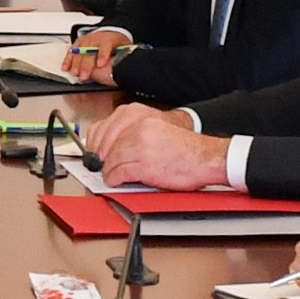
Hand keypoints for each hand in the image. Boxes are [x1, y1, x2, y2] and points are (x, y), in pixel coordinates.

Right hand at [61, 29, 131, 85]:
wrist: (112, 32)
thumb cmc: (118, 43)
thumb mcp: (125, 48)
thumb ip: (123, 57)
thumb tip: (124, 68)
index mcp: (109, 39)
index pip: (105, 45)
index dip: (102, 55)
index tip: (100, 65)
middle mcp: (96, 39)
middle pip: (89, 51)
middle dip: (86, 65)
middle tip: (84, 76)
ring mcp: (87, 40)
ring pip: (79, 51)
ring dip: (75, 64)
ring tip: (75, 73)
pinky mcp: (79, 42)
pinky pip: (72, 51)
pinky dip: (68, 59)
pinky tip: (66, 67)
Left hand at [84, 104, 229, 190]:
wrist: (206, 158)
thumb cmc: (185, 147)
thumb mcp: (157, 129)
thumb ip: (134, 132)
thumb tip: (112, 144)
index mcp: (141, 117)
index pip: (106, 126)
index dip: (96, 141)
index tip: (93, 150)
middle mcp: (139, 129)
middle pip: (106, 144)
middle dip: (100, 157)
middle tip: (98, 165)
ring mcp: (141, 147)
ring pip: (111, 160)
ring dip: (108, 170)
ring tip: (109, 175)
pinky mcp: (144, 166)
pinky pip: (119, 173)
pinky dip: (114, 179)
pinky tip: (116, 181)